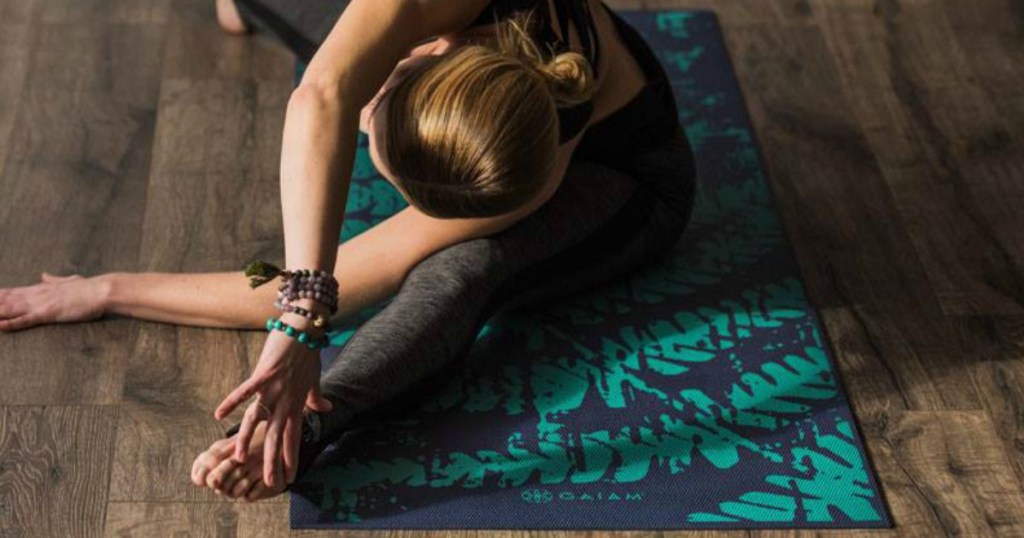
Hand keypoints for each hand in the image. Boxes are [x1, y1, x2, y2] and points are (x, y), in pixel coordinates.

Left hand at [0, 272, 108, 331]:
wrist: (102, 290)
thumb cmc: (90, 288)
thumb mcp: (70, 281)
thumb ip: (55, 279)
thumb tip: (43, 275)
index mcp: (42, 289)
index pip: (13, 292)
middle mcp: (37, 295)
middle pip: (6, 299)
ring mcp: (41, 303)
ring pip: (11, 309)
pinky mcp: (49, 313)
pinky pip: (25, 320)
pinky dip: (11, 323)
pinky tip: (0, 326)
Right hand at [213, 313, 332, 487]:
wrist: (306, 329)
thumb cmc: (309, 353)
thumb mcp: (315, 379)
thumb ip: (317, 397)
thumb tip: (327, 409)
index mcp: (296, 403)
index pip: (293, 437)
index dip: (291, 458)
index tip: (289, 478)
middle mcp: (285, 400)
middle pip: (276, 436)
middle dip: (272, 460)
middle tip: (267, 482)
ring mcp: (274, 388)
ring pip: (258, 419)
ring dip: (247, 439)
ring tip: (239, 458)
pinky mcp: (264, 374)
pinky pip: (246, 391)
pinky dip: (232, 401)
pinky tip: (218, 415)